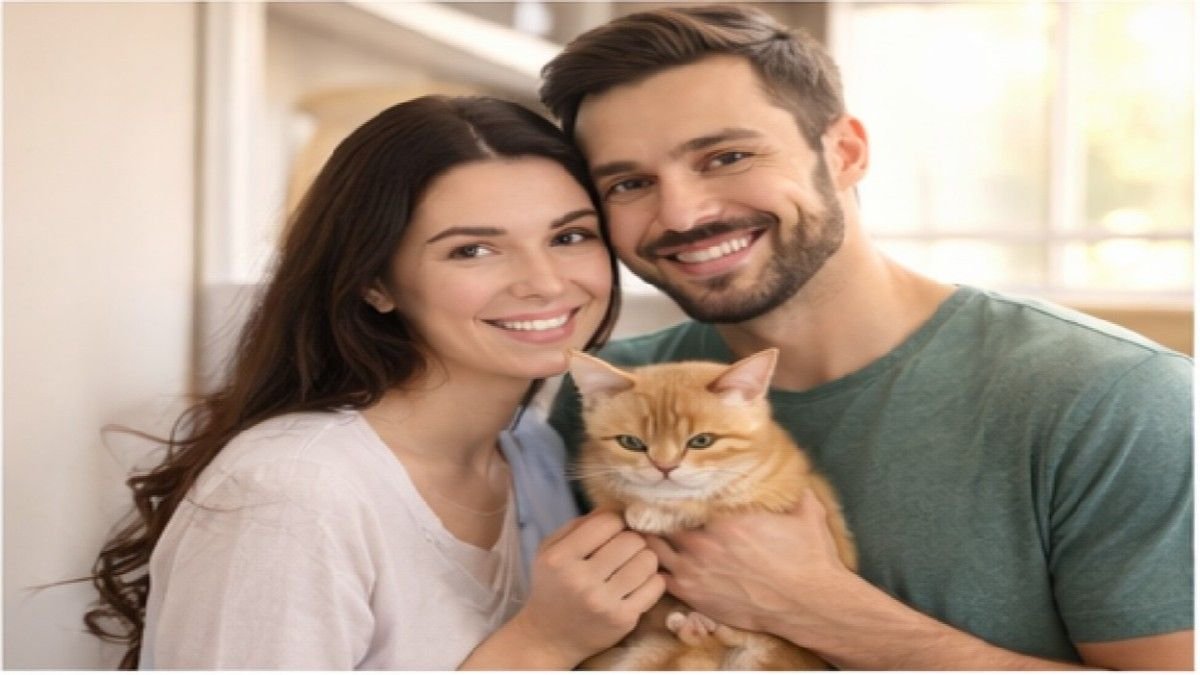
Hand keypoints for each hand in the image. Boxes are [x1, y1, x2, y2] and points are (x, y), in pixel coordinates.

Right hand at [506, 511, 665, 665]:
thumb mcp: (551, 549)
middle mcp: (581, 580)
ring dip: (644, 557)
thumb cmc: (552, 586)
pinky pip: (656, 586)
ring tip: (633, 563)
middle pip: (631, 540)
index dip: (615, 522)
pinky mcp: (623, 619)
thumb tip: (615, 506)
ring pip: (648, 561)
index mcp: (561, 558)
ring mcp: (604, 602)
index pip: (607, 522)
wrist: (549, 637)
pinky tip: (638, 581)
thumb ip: (579, 525)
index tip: (612, 531)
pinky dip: (652, 579)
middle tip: (624, 548)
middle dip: (632, 539)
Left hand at [645, 489, 853, 635]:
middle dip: (656, 513)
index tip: (671, 487)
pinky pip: (659, 578)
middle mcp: (703, 542)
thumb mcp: (807, 513)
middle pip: (662, 521)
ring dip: (649, 539)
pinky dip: (655, 568)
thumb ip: (793, 490)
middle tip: (650, 507)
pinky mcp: (693, 596)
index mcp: (724, 518)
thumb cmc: (809, 559)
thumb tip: (796, 472)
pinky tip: (656, 562)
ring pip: (653, 548)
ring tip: (644, 531)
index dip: (674, 493)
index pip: (683, 498)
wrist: (810, 605)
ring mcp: (694, 570)